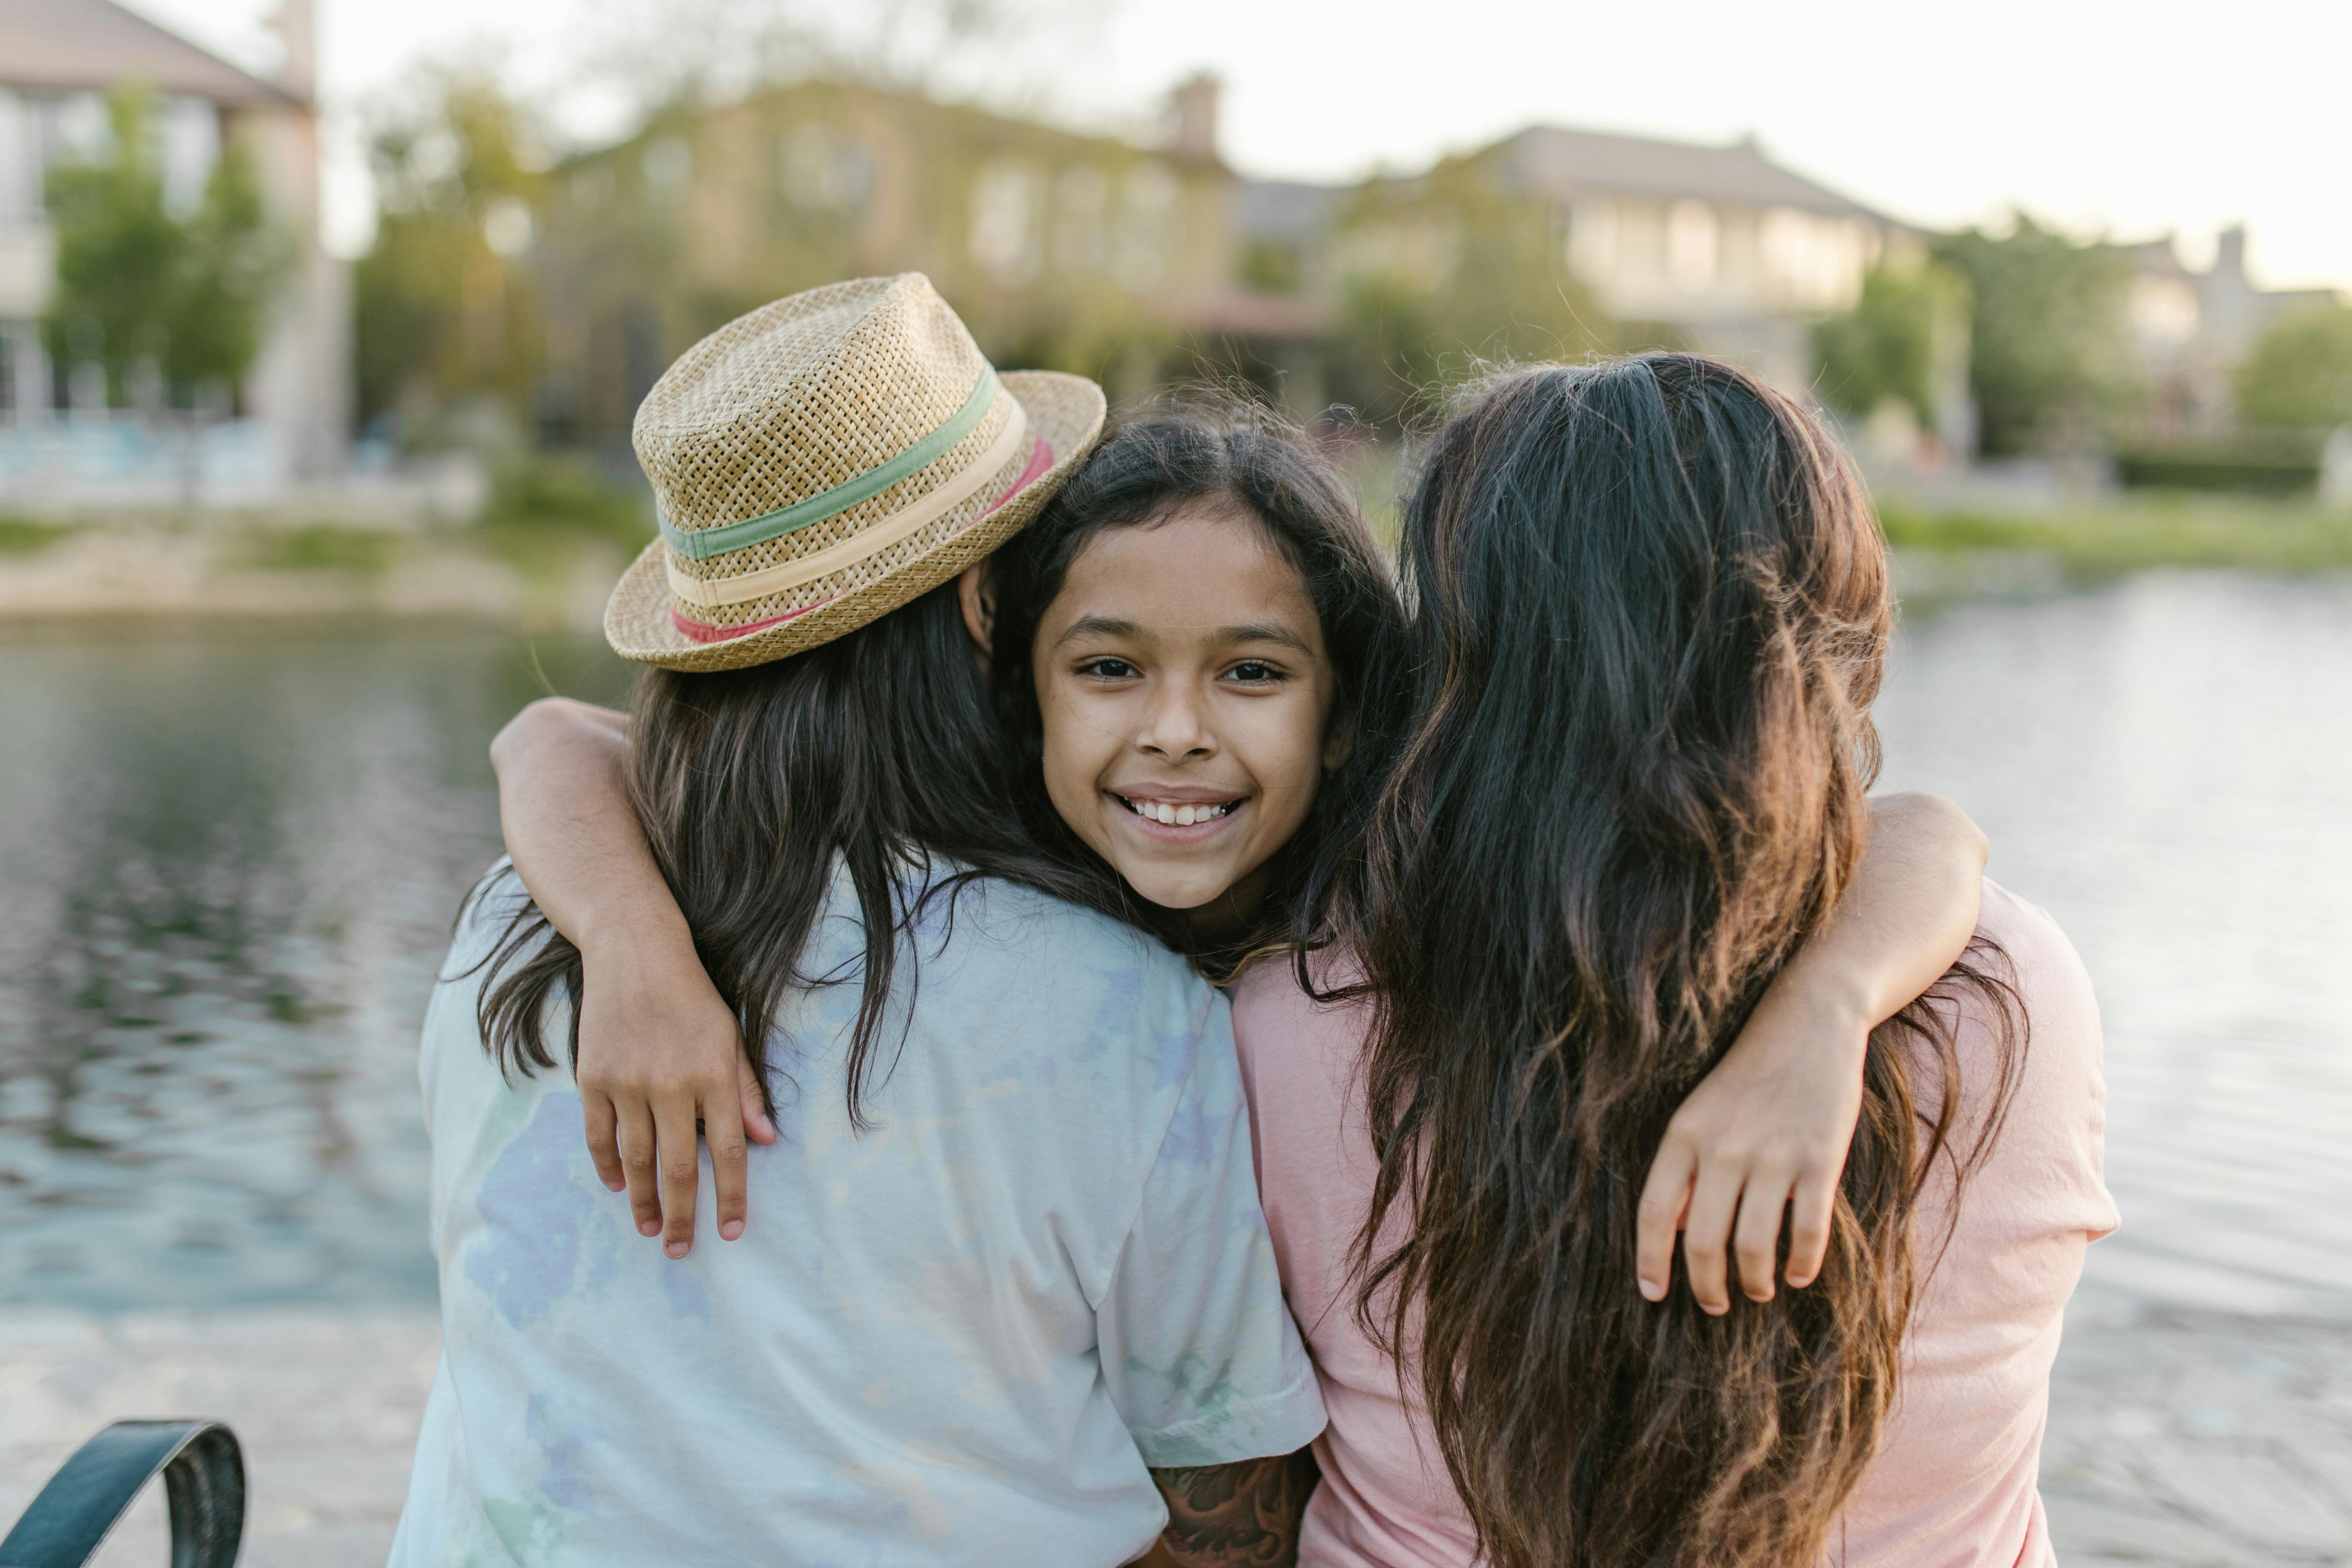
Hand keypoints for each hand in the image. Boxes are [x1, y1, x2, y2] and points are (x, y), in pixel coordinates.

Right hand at [574, 927, 774, 1256]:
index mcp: (713, 1075)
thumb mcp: (730, 1037)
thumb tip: (765, 1141)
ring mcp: (627, 1083)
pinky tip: (617, 1186)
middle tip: (680, 1251)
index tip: (730, 1231)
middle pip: (676, 1168)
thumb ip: (746, 1091)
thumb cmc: (693, 997)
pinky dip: (608, 1166)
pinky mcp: (593, 1078)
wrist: (634, 952)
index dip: (730, 1196)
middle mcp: (671, 1084)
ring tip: (650, 1230)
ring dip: (642, 1201)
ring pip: (636, 1160)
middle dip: (680, 1216)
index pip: (727, 1151)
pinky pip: (599, 1136)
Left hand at [1634, 990, 1868, 1312]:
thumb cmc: (1748, 1074)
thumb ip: (1686, 1168)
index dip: (1650, 1260)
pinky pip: (1808, 1231)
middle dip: (1707, 1286)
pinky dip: (1803, 1264)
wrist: (1807, 1022)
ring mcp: (1772, 1156)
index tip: (1653, 1294)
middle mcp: (1723, 1149)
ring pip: (1754, 1247)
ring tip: (1758, 1291)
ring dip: (1754, 1282)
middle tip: (1715, 1305)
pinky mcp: (1818, 1160)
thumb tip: (1677, 1230)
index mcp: (1684, 1135)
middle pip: (1704, 1242)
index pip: (1655, 1212)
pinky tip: (1799, 1275)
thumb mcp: (1699, 1112)